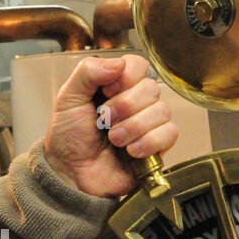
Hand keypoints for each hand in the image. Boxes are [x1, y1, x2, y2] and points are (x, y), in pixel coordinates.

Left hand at [43, 54, 178, 197]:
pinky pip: (170, 133)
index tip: (106, 92)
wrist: (71, 174)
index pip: (138, 65)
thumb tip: (118, 63)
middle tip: (104, 121)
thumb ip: (88, 72)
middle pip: (151, 88)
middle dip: (124, 106)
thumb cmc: (68, 138)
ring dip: (133, 127)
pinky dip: (148, 142)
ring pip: (161, 111)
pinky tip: (130, 151)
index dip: (125, 77)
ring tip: (113, 139)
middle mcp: (135, 101)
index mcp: (115, 85)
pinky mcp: (157, 146)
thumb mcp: (68, 98)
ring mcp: (148, 124)